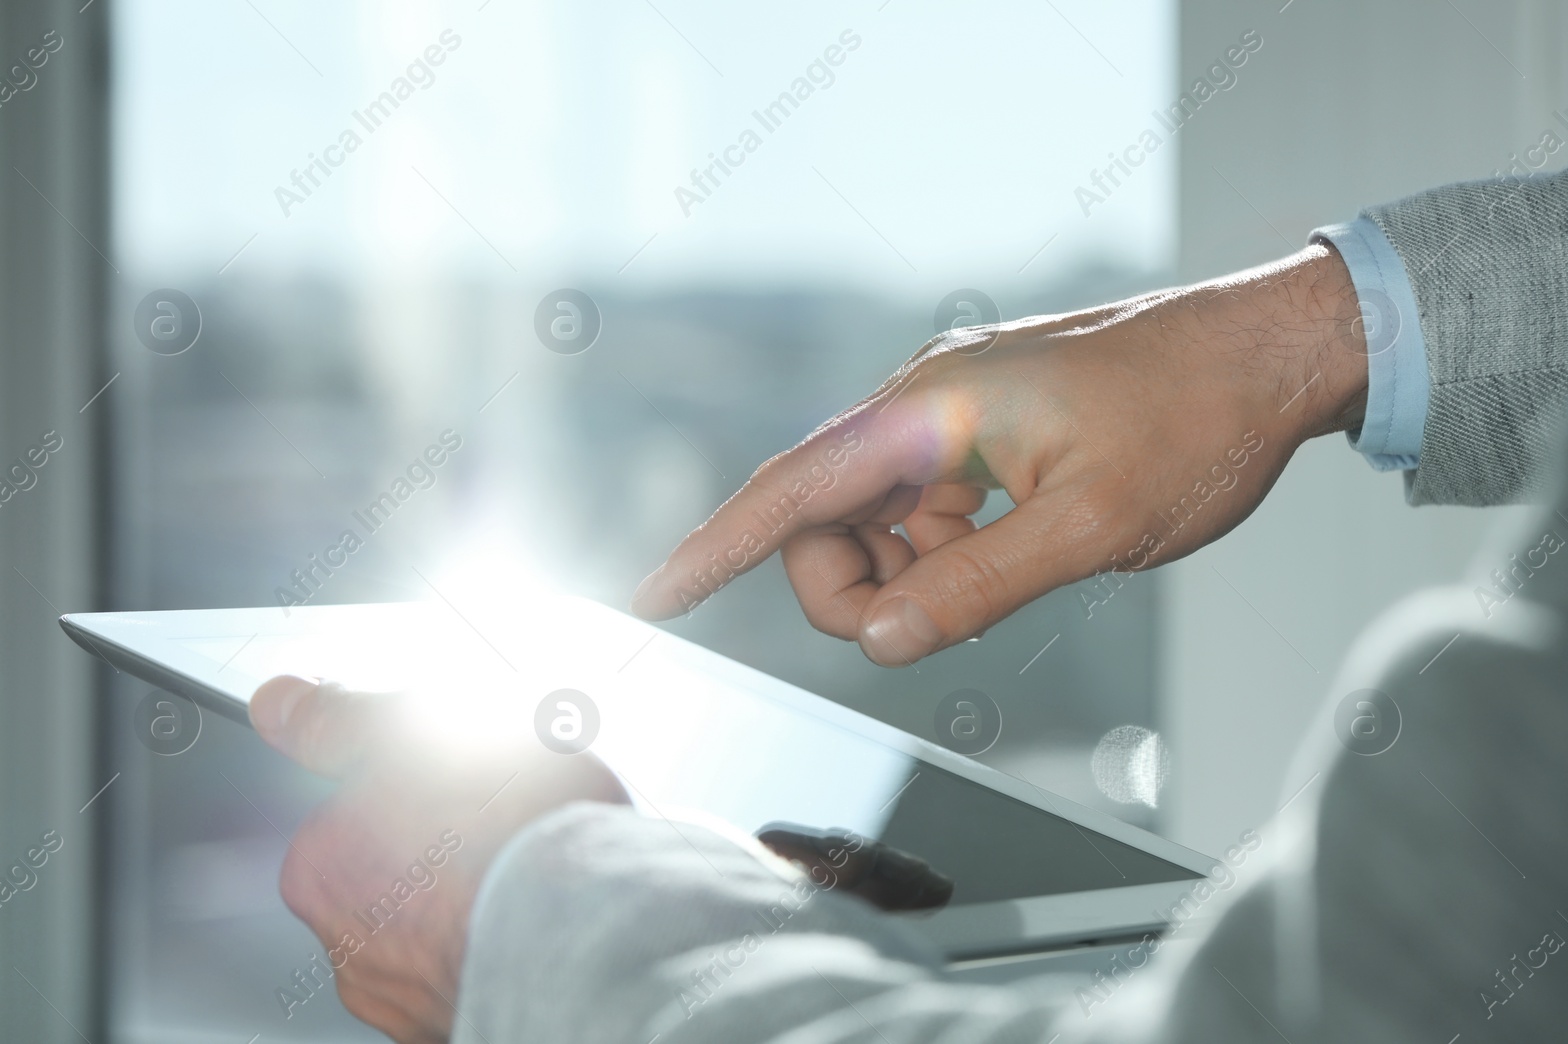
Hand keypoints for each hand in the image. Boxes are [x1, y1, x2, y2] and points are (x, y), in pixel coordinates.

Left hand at [249, 675, 628, 1043]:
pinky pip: (479, 968)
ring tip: (532, 867)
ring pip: (436, 928)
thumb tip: (278, 703)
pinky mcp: (463, 1026)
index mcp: (319, 866)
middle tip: (501, 817)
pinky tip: (541, 913)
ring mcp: (405, 999)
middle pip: (392, 872)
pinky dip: (502, 943)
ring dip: (472, 899)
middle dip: (440, 845)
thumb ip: (340, 718)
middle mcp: (346, 946)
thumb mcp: (421, 728)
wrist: (586, 929)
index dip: (417, 779)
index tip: (460, 773)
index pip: (355, 806)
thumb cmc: (509, 830)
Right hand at [630, 245, 1368, 665]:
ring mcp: (954, 412)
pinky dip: (939, 554)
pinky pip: (923, 508)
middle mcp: (925, 401)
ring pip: (874, 519)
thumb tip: (881, 638)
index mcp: (933, 408)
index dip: (718, 547)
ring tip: (999, 584)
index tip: (657, 594)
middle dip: (851, 587)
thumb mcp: (1091, 526)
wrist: (1271, 353)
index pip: (795, 488)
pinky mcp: (985, 429)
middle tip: (931, 626)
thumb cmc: (1193, 424)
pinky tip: (1004, 561)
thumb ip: (978, 586)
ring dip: (905, 575)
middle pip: (825, 515)